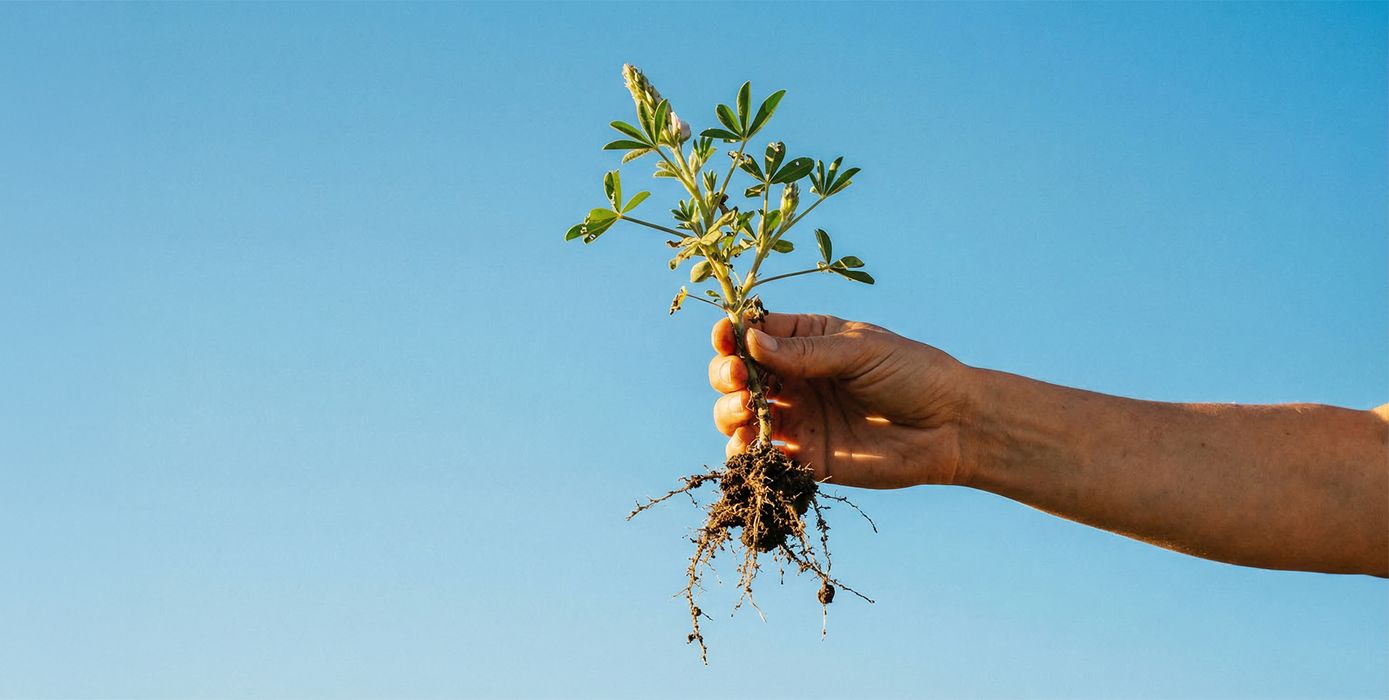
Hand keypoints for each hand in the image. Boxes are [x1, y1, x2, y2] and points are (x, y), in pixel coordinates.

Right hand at [709, 313, 972, 488]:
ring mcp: (797, 417)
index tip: (727, 338)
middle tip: (741, 380)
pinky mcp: (805, 456)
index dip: (731, 333)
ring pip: (738, 414)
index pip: (753, 332)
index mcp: (806, 339)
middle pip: (737, 373)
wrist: (950, 427)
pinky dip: (742, 451)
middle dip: (726, 374)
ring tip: (748, 409)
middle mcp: (795, 377)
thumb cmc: (913, 374)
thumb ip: (805, 351)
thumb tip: (749, 343)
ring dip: (729, 411)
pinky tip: (748, 444)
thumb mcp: (859, 351)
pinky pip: (759, 455)